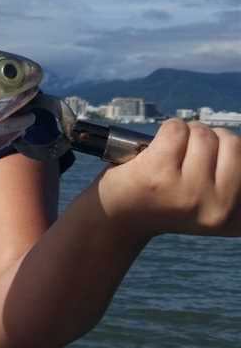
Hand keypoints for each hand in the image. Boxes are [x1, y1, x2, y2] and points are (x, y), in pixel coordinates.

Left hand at [98, 119, 240, 238]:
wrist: (118, 215)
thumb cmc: (165, 200)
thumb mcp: (210, 200)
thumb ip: (229, 177)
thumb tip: (236, 143)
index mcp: (238, 218)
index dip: (228, 155)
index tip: (207, 168)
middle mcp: (220, 208)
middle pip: (232, 142)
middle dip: (208, 139)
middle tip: (187, 155)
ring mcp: (190, 191)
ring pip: (204, 134)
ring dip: (186, 134)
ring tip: (171, 154)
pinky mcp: (160, 172)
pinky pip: (176, 129)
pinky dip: (167, 129)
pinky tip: (155, 149)